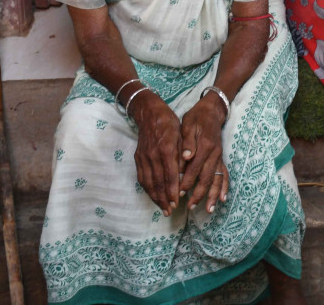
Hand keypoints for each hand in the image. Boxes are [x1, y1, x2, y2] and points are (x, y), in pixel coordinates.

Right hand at [130, 92, 182, 214]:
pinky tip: (152, 196)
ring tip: (162, 208)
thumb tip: (185, 172)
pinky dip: (147, 189)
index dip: (172, 191)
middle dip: (164, 198)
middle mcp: (153, 155)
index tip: (177, 203)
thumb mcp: (181, 135)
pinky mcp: (138, 158)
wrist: (149, 113)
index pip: (170, 175)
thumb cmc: (170, 123)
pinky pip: (141, 177)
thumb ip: (183, 154)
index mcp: (166, 149)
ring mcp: (143, 157)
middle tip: (170, 211)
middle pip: (158, 182)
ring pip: (148, 182)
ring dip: (155, 197)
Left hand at [179, 94, 228, 212]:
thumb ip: (187, 141)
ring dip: (213, 195)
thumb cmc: (196, 118)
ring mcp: (219, 157)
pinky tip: (224, 199)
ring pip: (217, 179)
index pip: (194, 168)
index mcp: (205, 146)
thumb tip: (186, 156)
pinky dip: (225, 187)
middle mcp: (214, 154)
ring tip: (209, 209)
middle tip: (190, 206)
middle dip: (199, 193)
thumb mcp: (188, 124)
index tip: (179, 193)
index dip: (187, 181)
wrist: (212, 110)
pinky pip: (225, 175)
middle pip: (207, 178)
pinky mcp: (220, 158)